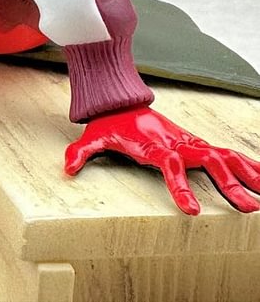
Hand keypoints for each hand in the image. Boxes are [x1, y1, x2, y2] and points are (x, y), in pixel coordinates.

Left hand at [65, 106, 259, 213]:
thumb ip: (81, 152)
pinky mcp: (196, 144)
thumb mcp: (93, 135)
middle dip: (229, 186)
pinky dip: (247, 164)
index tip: (191, 211)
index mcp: (155, 145)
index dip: (180, 187)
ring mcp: (189, 142)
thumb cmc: (110, 122)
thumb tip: (67, 168)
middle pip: (208, 162)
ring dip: (247, 173)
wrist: (121, 98)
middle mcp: (177, 143)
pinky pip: (225, 154)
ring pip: (224, 156)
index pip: (170, 166)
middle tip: (248, 209)